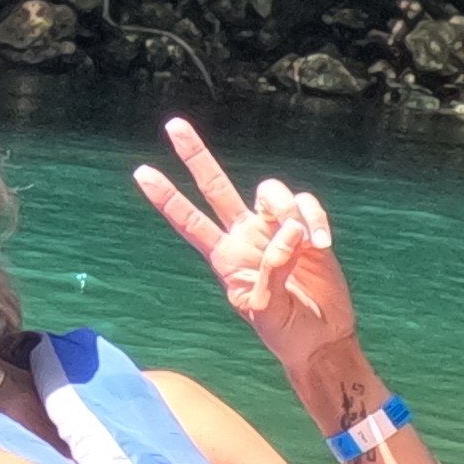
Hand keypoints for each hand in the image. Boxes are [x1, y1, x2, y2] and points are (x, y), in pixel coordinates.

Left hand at [134, 121, 358, 387]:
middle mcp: (245, 237)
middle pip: (216, 187)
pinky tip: (322, 246)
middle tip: (172, 126)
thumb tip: (289, 233)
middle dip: (195, 156)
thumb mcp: (266, 311)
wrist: (322, 337)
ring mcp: (275, 230)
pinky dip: (315, 219)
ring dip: (285, 209)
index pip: (189, 222)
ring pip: (269, 191)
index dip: (166, 199)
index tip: (141, 173)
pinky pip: (306, 204)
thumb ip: (271, 273)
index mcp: (224, 258)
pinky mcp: (307, 228)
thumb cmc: (286, 331)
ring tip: (303, 243)